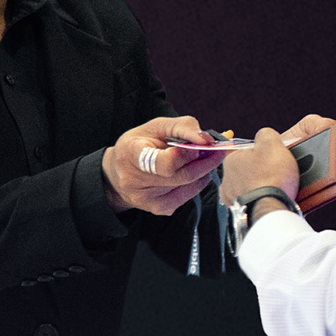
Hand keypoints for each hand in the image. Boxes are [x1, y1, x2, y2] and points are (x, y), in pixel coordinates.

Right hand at [102, 115, 217, 214]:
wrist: (118, 172)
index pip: (164, 162)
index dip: (187, 154)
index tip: (202, 143)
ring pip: (189, 185)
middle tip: (218, 151)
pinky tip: (193, 173)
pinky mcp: (158, 209)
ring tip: (203, 159)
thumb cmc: (140, 144)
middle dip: (206, 162)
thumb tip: (208, 139)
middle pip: (182, 175)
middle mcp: (135, 180)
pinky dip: (197, 183)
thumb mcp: (157, 127)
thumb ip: (183, 127)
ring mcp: (146, 198)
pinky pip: (188, 196)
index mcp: (131, 154)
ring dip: (203, 171)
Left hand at [221, 127, 300, 204]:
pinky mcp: (240, 214)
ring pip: (249, 188)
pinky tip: (271, 201)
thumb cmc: (270, 177)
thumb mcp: (271, 144)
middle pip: (248, 170)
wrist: (270, 209)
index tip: (274, 159)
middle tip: (278, 174)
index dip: (263, 153)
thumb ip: (265, 134)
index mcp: (230, 160)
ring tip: (277, 189)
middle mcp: (226, 180)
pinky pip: (252, 204)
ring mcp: (231, 198)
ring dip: (262, 188)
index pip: (246, 151)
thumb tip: (264, 135)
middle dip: (262, 171)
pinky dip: (261, 202)